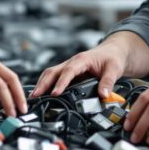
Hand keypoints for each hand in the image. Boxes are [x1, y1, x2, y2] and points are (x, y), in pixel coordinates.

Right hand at [31, 31, 148, 98]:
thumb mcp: (114, 69)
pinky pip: (54, 77)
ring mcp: (68, 67)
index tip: (55, 93)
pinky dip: (46, 85)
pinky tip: (42, 94)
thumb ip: (108, 82)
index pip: (68, 72)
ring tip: (34, 97)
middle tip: (35, 96)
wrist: (113, 52)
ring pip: (50, 74)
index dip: (61, 83)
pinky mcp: (68, 72)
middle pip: (52, 72)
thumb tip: (103, 95)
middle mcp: (72, 62)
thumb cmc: (112, 58)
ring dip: (41, 84)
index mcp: (81, 60)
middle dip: (43, 84)